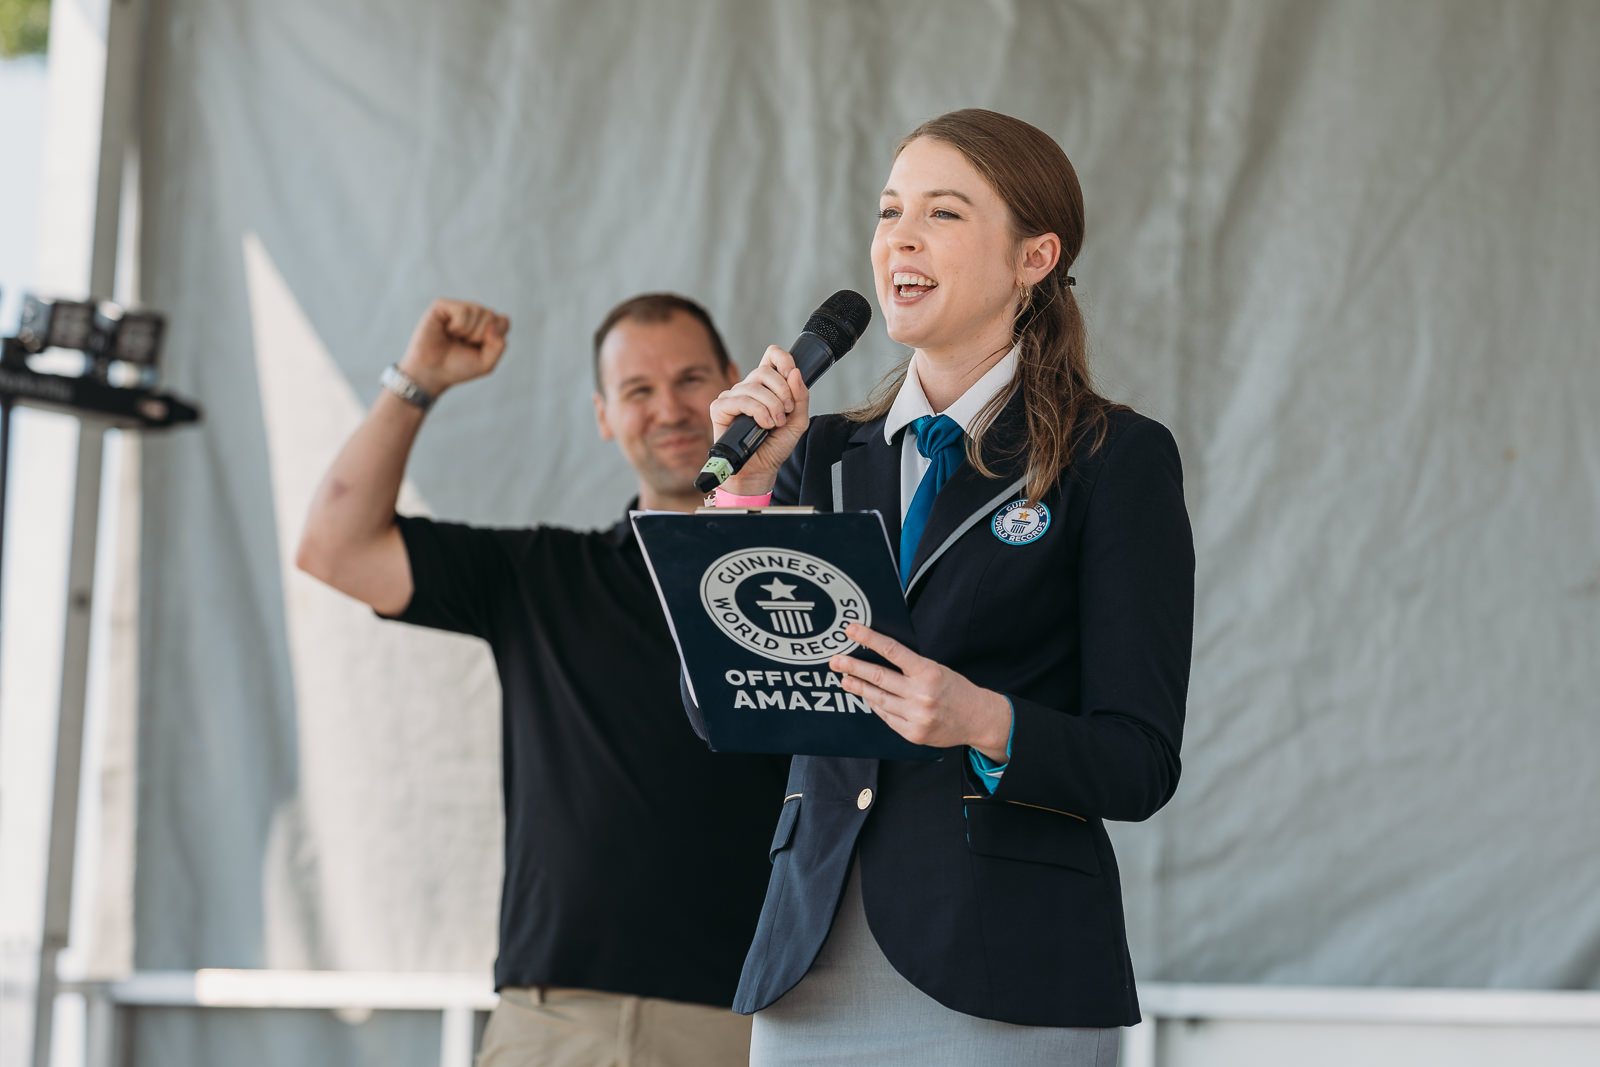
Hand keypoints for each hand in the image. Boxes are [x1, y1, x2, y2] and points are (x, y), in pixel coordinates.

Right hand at [397, 299, 510, 395]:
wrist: (432, 372)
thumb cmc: (457, 367)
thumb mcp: (486, 364)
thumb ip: (498, 346)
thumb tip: (495, 323)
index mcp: (485, 326)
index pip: (503, 321)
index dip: (495, 337)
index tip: (481, 348)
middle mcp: (473, 314)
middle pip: (491, 315)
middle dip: (480, 336)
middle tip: (464, 344)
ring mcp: (458, 308)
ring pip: (479, 310)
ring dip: (469, 332)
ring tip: (455, 338)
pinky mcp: (442, 305)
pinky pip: (463, 310)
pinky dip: (459, 326)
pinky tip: (448, 331)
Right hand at [707, 345, 809, 494]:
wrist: (762, 469)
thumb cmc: (775, 445)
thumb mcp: (798, 421)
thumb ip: (801, 397)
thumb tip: (795, 373)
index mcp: (767, 386)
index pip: (771, 356)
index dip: (782, 359)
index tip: (792, 374)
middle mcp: (749, 387)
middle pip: (764, 371)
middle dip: (782, 391)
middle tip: (787, 411)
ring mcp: (733, 397)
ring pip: (753, 387)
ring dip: (771, 406)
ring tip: (776, 424)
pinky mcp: (720, 408)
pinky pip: (739, 400)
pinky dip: (756, 412)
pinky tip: (763, 425)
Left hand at [829, 623, 1011, 758]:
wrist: (978, 718)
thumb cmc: (954, 689)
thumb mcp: (936, 669)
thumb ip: (910, 666)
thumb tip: (877, 657)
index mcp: (928, 672)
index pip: (892, 650)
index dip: (869, 638)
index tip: (851, 630)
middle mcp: (921, 694)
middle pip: (878, 677)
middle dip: (853, 668)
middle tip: (835, 660)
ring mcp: (916, 716)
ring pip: (879, 699)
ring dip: (859, 688)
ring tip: (845, 680)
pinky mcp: (913, 733)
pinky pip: (886, 716)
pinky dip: (876, 705)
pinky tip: (868, 697)